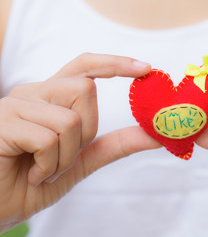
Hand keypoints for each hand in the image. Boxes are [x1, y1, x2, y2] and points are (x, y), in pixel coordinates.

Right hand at [0, 53, 160, 232]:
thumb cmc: (33, 181)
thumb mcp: (82, 160)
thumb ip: (116, 144)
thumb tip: (155, 135)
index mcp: (51, 98)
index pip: (85, 66)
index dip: (116, 63)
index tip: (146, 69)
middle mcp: (34, 93)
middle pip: (86, 89)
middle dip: (86, 131)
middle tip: (63, 155)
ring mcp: (16, 104)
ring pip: (71, 119)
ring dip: (66, 157)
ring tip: (43, 169)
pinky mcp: (3, 122)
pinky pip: (49, 140)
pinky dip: (48, 167)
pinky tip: (30, 173)